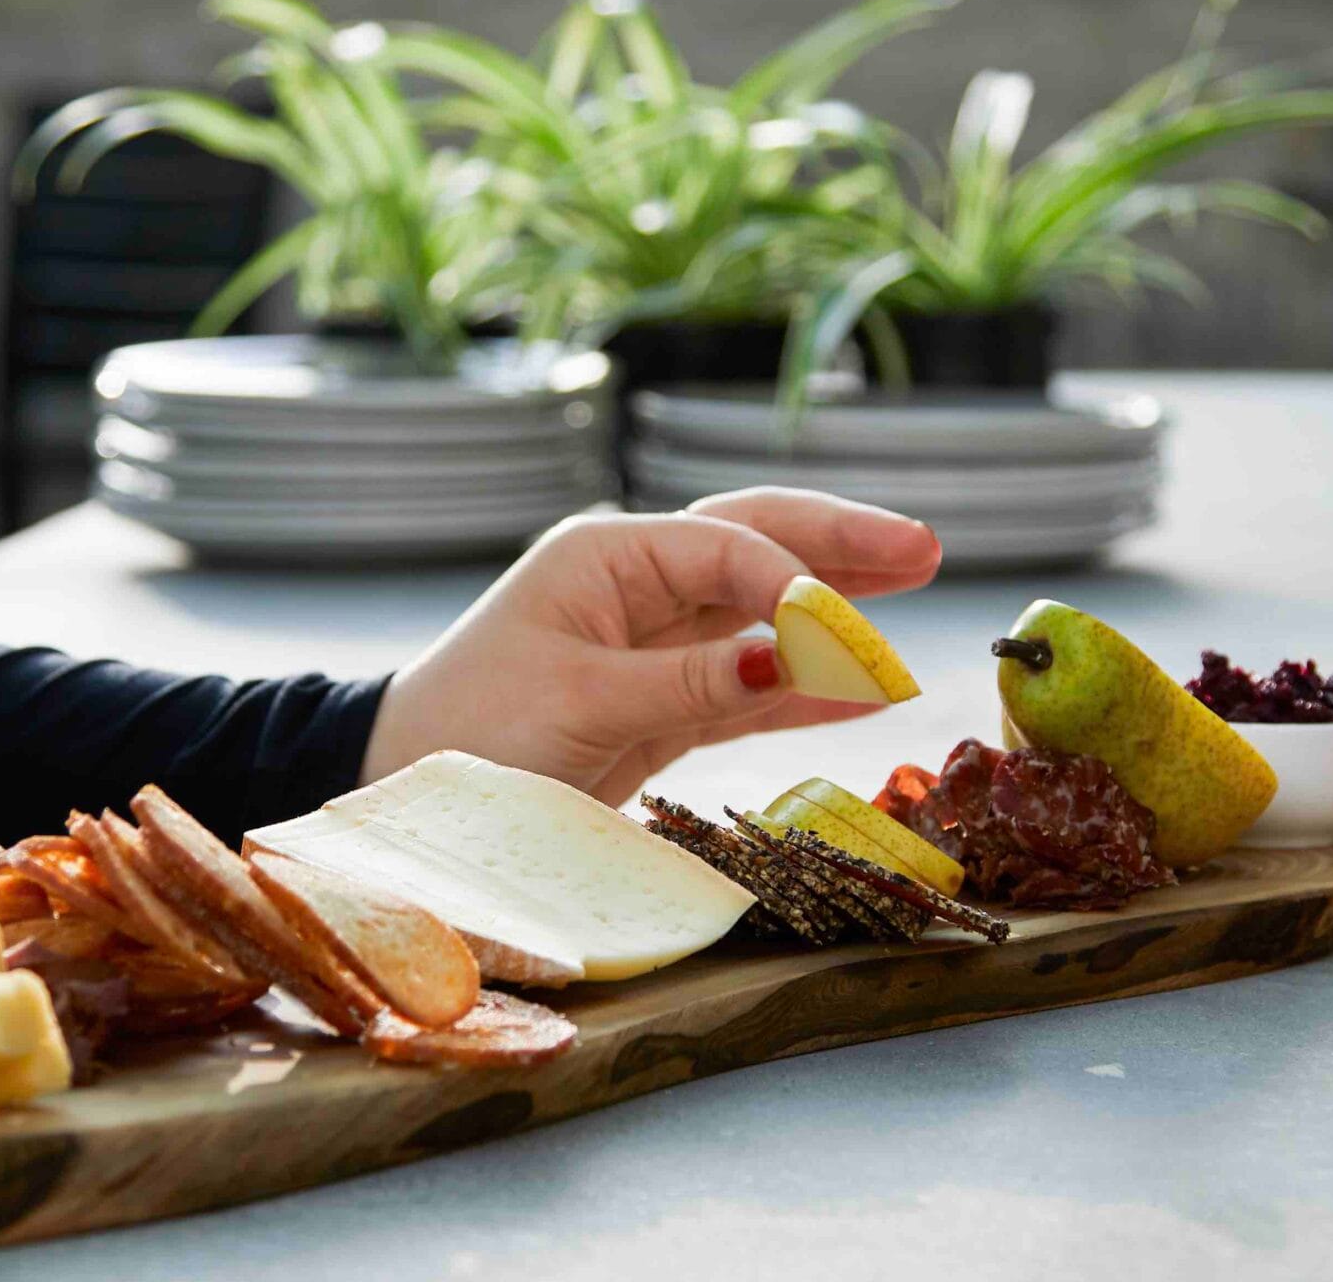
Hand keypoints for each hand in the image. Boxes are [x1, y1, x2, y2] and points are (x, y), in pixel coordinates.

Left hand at [362, 487, 941, 803]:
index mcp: (606, 557)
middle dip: (840, 545)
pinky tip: (864, 691)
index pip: (725, 546)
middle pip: (757, 545)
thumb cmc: (470, 730)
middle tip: (926, 548)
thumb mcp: (581, 703)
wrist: (406, 785)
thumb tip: (789, 658)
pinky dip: (804, 690)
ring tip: (918, 588)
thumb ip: (689, 680)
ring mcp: (652, 642)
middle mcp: (636, 584)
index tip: (851, 625)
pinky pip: (749, 685)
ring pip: (764, 612)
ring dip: (835, 607)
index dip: (795, 582)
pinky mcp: (661, 703)